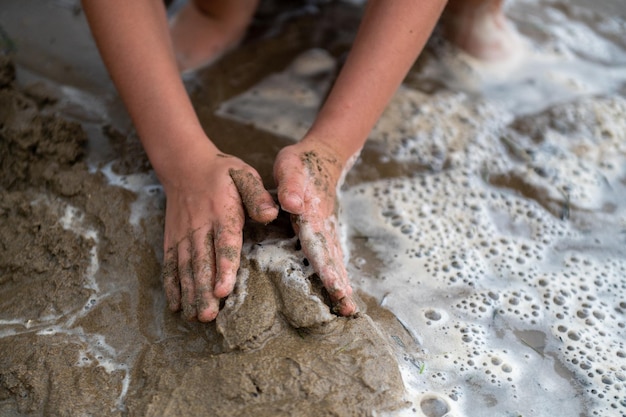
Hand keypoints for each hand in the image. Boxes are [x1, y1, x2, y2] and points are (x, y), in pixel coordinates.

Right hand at [160, 142, 277, 321]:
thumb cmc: (222, 173)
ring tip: (195, 316)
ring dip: (189, 293)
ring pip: (186, 267)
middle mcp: (200, 226)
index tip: (223, 290)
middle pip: (202, 262)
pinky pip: (170, 264)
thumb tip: (271, 213)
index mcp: (222, 212)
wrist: (184, 164)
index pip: (224, 243)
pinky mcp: (172, 239)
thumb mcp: (244, 175)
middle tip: (208, 316)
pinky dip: (171, 285)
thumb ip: (257, 196)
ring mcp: (184, 234)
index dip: (224, 268)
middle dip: (204, 291)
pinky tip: (176, 305)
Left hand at [273, 140, 356, 315]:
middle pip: (334, 260)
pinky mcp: (327, 232)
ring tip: (349, 309)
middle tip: (349, 310)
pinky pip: (334, 257)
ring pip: (337, 261)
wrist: (323, 156)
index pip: (319, 245)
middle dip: (341, 285)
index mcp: (312, 214)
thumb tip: (291, 204)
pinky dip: (339, 276)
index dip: (327, 267)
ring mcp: (329, 230)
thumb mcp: (290, 166)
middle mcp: (323, 226)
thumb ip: (290, 184)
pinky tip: (341, 292)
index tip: (336, 287)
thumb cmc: (301, 163)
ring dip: (343, 285)